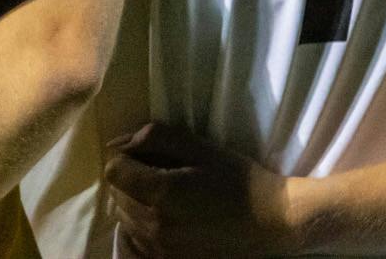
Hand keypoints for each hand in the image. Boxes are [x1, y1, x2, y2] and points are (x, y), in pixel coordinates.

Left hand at [104, 124, 297, 258]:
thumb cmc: (238, 180)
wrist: (272, 222)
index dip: (125, 156)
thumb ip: (155, 138)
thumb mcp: (199, 147)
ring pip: (124, 218)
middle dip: (129, 178)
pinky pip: (137, 240)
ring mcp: (161, 249)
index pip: (113, 170)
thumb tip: (118, 143)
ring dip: (134, 201)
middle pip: (116, 194)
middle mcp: (155, 226)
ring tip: (163, 193)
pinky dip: (142, 224)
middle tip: (156, 170)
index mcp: (161, 194)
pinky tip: (167, 215)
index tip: (144, 154)